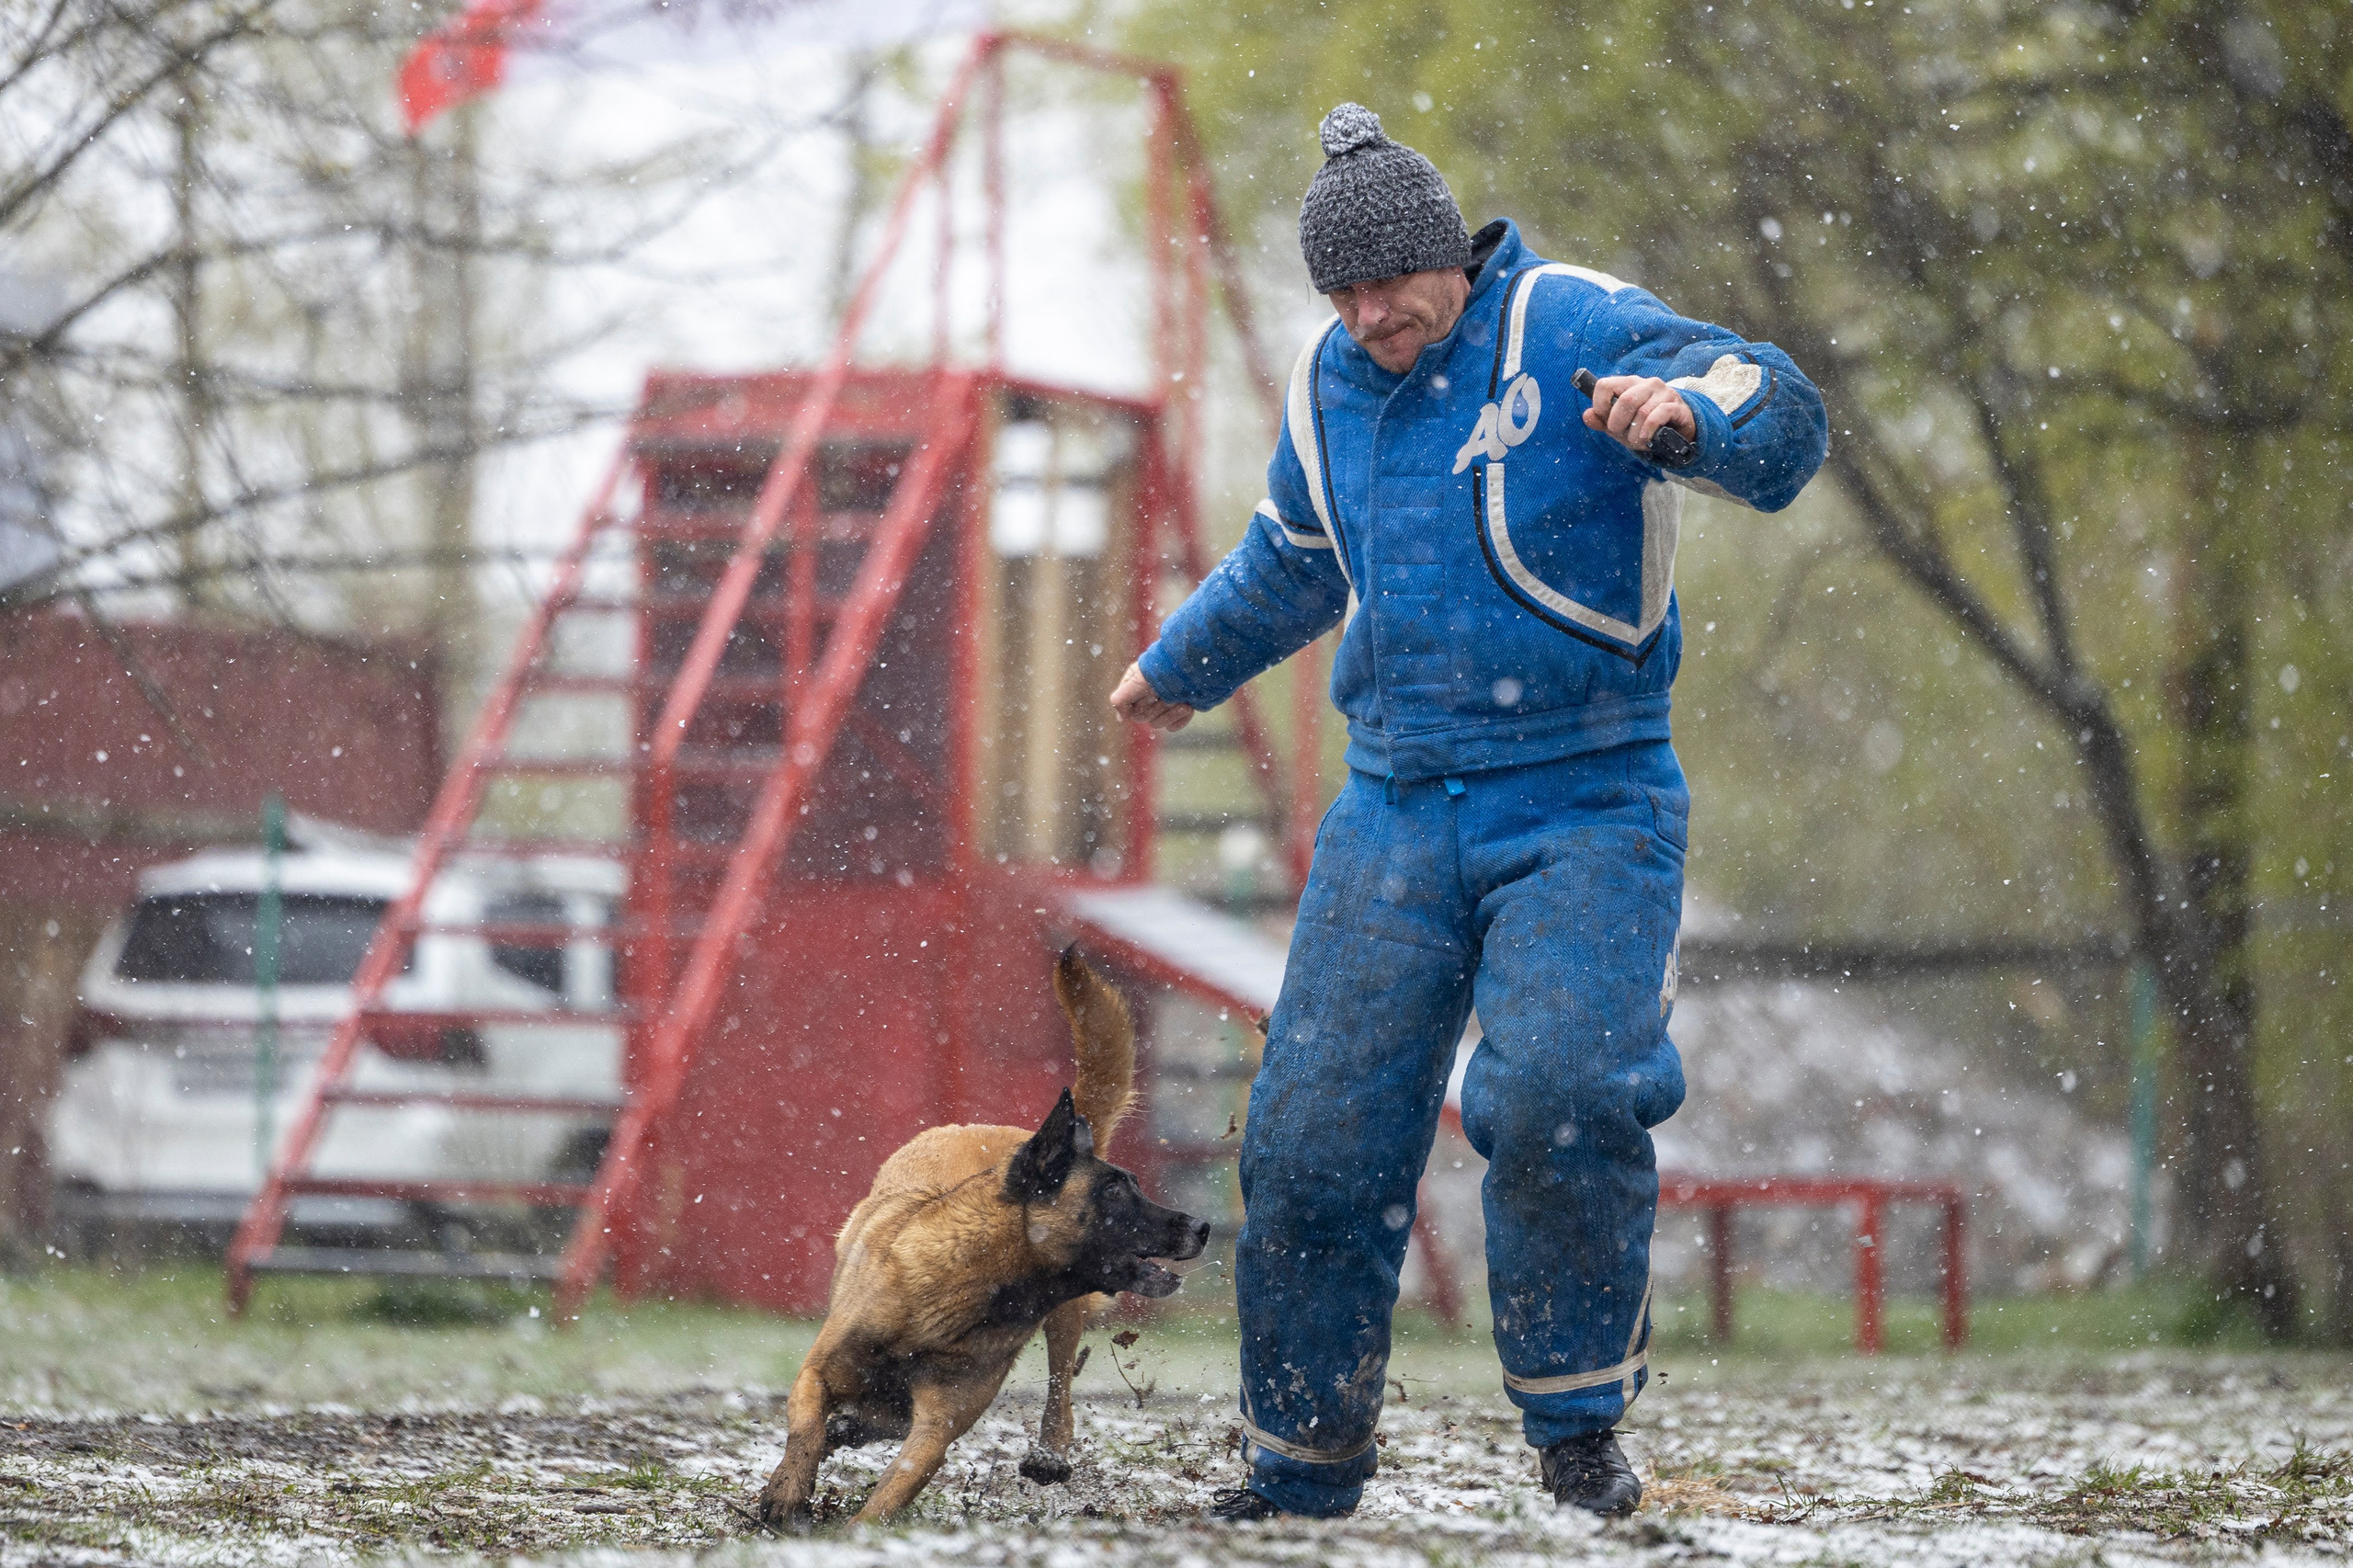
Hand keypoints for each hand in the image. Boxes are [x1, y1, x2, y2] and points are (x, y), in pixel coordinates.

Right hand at [1109, 660, 1193, 731]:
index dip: (1140, 703)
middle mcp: (1146, 694)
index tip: (1150, 694)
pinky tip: (1188, 707)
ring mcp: (1163, 704)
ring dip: (1170, 713)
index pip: (1127, 707)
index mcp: (1134, 684)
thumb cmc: (1165, 669)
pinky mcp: (1177, 712)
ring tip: (1182, 701)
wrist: (1197, 666)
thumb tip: (1120, 718)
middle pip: (1143, 717)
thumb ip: (1121, 699)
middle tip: (1167, 694)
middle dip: (1157, 706)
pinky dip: (1180, 719)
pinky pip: (1172, 727)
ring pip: (1157, 723)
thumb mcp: (1137, 680)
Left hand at [1581, 374, 1696, 455]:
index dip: (1600, 405)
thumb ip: (1602, 421)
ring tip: (1636, 441)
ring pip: (1642, 411)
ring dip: (1635, 433)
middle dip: (1618, 423)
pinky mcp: (1676, 405)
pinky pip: (1658, 416)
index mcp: (1628, 383)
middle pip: (1625, 400)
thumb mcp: (1620, 425)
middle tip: (1620, 434)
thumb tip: (1587, 416)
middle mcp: (1646, 384)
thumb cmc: (1644, 424)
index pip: (1605, 385)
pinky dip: (1648, 431)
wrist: (1676, 430)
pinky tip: (1646, 439)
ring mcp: (1663, 393)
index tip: (1605, 420)